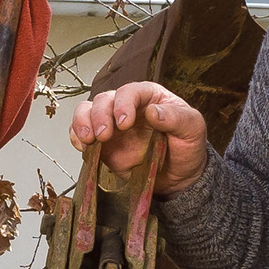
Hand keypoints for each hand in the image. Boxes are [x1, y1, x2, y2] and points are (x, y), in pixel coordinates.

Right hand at [66, 81, 211, 192]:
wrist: (177, 176)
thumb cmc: (187, 147)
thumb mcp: (193, 129)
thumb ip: (176, 118)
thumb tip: (153, 112)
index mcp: (149, 97)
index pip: (131, 91)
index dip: (124, 103)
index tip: (124, 122)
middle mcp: (126, 106)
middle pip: (104, 100)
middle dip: (100, 115)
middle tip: (104, 134)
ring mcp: (111, 124)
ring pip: (87, 111)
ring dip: (83, 122)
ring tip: (88, 140)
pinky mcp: (101, 143)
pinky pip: (81, 133)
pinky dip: (76, 137)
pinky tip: (82, 146)